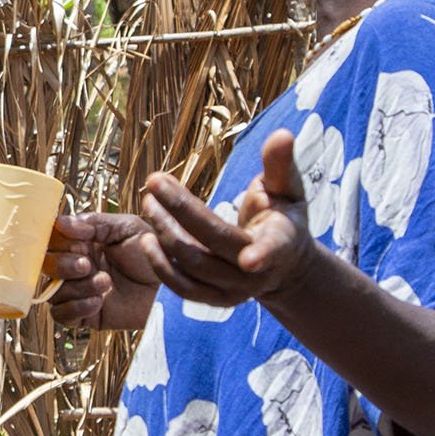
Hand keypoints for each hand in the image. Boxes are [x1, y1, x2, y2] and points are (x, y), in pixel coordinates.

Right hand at [45, 213, 159, 329]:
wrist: (178, 286)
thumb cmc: (156, 252)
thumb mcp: (127, 227)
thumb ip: (94, 222)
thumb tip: (60, 223)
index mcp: (83, 241)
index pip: (52, 238)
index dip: (57, 239)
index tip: (76, 239)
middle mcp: (77, 265)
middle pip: (46, 265)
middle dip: (63, 265)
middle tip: (88, 265)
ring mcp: (80, 291)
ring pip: (52, 290)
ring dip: (75, 287)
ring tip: (105, 283)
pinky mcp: (86, 315)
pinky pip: (61, 314)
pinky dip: (75, 307)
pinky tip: (98, 301)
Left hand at [133, 130, 316, 308]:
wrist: (282, 263)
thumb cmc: (282, 215)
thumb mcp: (288, 189)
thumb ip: (280, 164)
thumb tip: (283, 134)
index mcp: (282, 243)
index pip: (272, 248)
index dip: (262, 254)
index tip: (250, 260)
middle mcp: (257, 273)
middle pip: (212, 244)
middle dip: (179, 211)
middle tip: (154, 182)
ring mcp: (235, 292)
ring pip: (192, 266)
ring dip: (165, 233)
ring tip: (148, 203)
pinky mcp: (214, 302)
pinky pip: (182, 289)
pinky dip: (161, 266)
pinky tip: (146, 239)